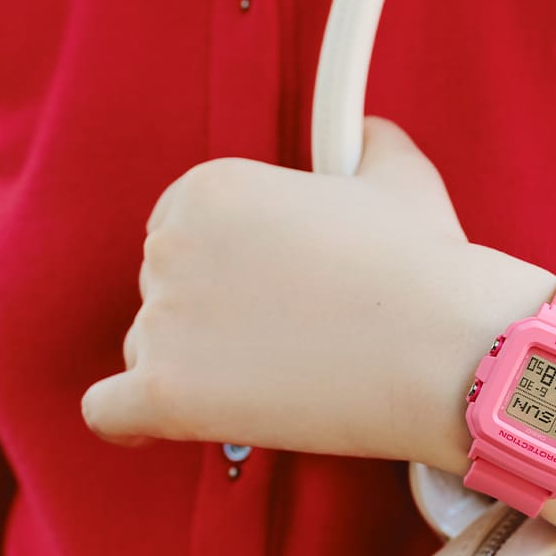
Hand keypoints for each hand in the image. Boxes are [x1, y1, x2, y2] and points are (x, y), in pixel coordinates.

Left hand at [82, 117, 553, 465]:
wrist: (447, 351)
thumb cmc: (428, 268)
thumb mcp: (398, 175)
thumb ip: (366, 144)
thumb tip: (365, 132)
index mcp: (207, 188)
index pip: (179, 234)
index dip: (227, 267)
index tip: (271, 291)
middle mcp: (169, 246)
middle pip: (162, 291)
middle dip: (213, 317)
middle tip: (288, 339)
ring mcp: (162, 322)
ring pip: (147, 351)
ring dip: (196, 369)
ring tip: (274, 383)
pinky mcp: (166, 394)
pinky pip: (108, 412)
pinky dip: (131, 420)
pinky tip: (162, 423)